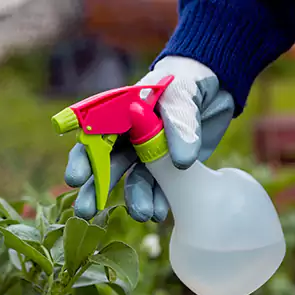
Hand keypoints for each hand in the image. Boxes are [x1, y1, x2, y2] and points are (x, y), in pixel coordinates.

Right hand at [64, 56, 235, 221]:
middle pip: (106, 165)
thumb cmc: (190, 80)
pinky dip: (159, 201)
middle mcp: (129, 137)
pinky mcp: (170, 169)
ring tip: (142, 215)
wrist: (218, 86)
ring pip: (134, 181)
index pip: (93, 137)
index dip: (83, 159)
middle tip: (86, 211)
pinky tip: (160, 212)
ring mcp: (148, 155)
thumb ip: (179, 124)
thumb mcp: (183, 94)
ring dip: (134, 199)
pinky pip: (160, 189)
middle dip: (96, 189)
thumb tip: (180, 161)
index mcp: (120, 113)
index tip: (76, 179)